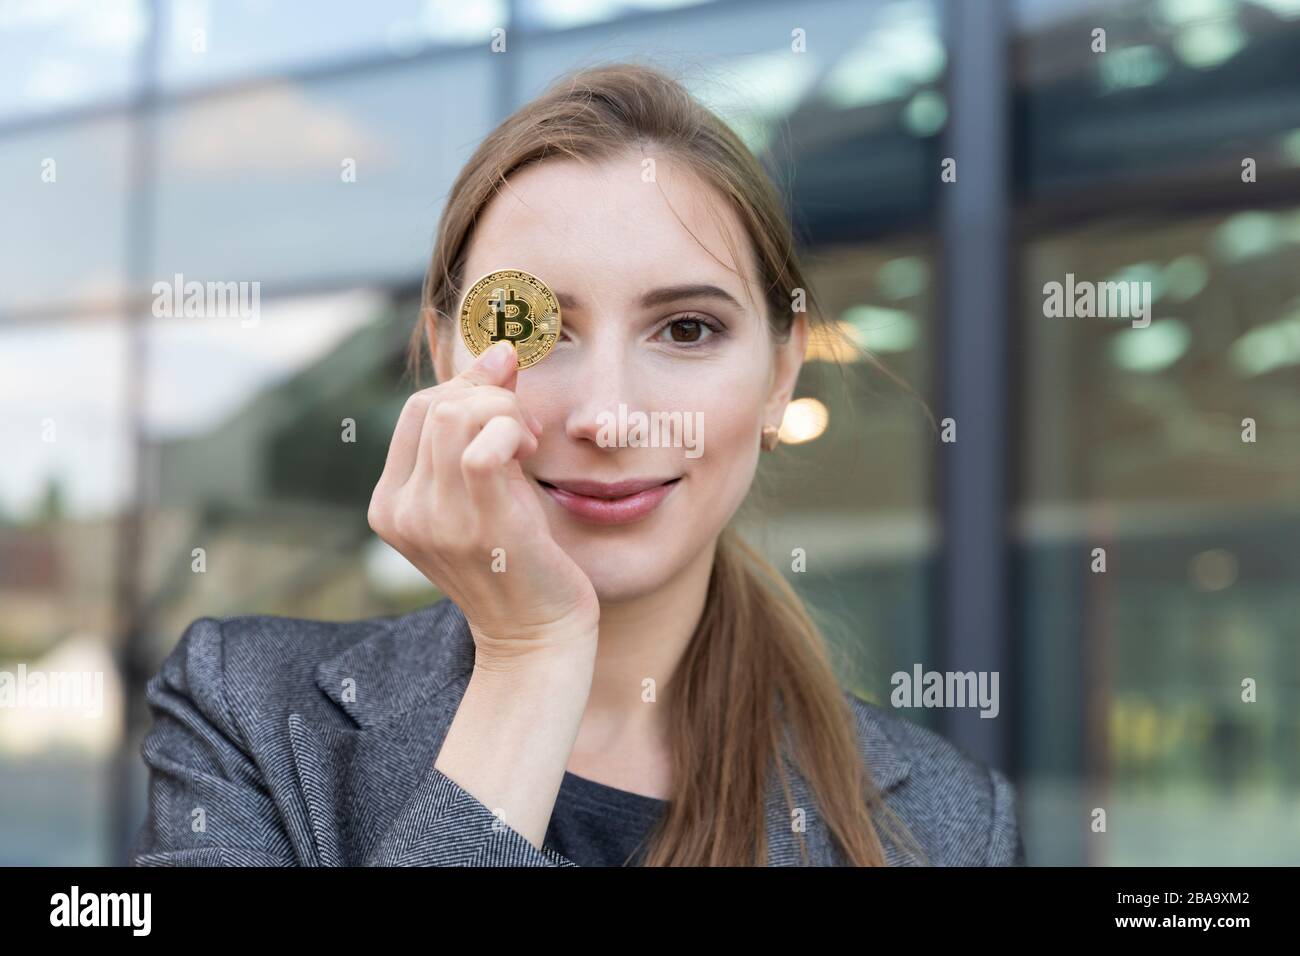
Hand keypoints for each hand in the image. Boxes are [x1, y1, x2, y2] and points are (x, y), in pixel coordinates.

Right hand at [368, 340, 599, 666]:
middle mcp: (400, 512)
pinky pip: (485, 446)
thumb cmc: (519, 560)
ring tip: (529, 444)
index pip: (419, 409)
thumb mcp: (491, 486)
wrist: (537, 638)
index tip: (512, 407)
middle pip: (435, 404)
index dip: (469, 388)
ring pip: (456, 415)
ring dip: (505, 412)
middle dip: (490, 398)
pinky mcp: (478, 527)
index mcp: (389, 503)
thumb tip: (502, 350)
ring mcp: (433, 521)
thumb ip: (484, 424)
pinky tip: (530, 454)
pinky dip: (513, 432)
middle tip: (527, 433)